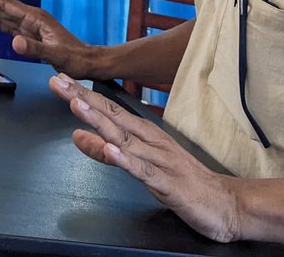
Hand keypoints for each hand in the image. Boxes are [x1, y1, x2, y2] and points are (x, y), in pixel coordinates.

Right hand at [0, 0, 94, 76]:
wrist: (88, 62)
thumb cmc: (75, 58)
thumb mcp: (55, 55)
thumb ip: (34, 48)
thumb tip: (14, 42)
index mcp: (36, 18)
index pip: (5, 7)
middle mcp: (33, 19)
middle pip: (2, 7)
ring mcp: (32, 26)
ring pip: (5, 15)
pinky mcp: (32, 35)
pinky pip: (10, 25)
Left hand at [49, 73, 243, 242]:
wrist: (226, 204)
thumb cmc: (183, 181)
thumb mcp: (140, 165)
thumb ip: (107, 151)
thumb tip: (76, 136)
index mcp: (144, 134)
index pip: (108, 109)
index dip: (82, 94)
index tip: (58, 79)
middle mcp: (151, 141)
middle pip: (112, 116)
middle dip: (83, 98)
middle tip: (57, 81)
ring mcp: (160, 161)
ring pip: (124, 138)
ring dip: (99, 122)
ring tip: (77, 106)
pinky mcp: (168, 184)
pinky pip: (143, 171)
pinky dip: (126, 159)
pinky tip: (111, 149)